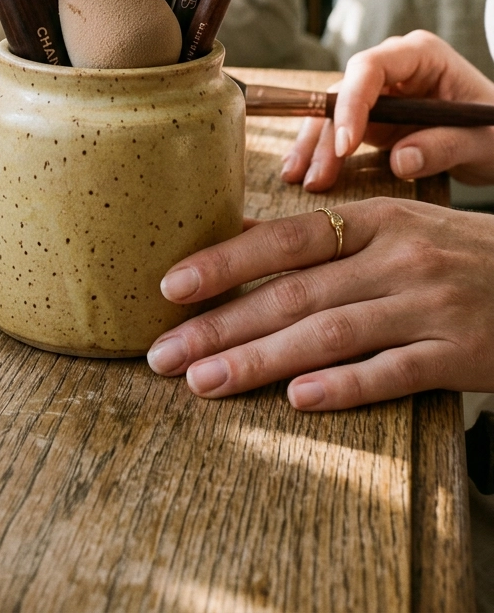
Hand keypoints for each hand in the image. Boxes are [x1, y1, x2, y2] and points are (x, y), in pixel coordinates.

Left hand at [147, 198, 493, 407]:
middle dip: (221, 324)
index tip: (170, 286)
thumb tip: (240, 234)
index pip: (286, 239)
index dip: (226, 261)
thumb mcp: (394, 227)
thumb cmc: (457, 254)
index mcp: (376, 222)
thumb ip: (325, 236)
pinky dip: (344, 385)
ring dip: (261, 360)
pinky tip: (298, 400)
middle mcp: (397, 258)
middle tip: (164, 354)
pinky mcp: (457, 352)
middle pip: (294, 293)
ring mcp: (427, 305)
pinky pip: (392, 372)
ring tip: (205, 383)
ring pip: (330, 333)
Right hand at [280, 30, 493, 191]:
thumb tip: (399, 161)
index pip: (371, 67)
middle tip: (314, 175)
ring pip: (332, 111)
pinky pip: (338, 131)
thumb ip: (444, 146)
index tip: (345, 144)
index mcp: (421, 55)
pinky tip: (302, 174)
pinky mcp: (372, 118)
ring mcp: (379, 93)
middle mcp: (393, 68)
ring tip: (298, 179)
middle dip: (325, 132)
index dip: (352, 103)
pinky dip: (321, 152)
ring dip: (314, 145)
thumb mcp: (482, 142)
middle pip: (344, 91)